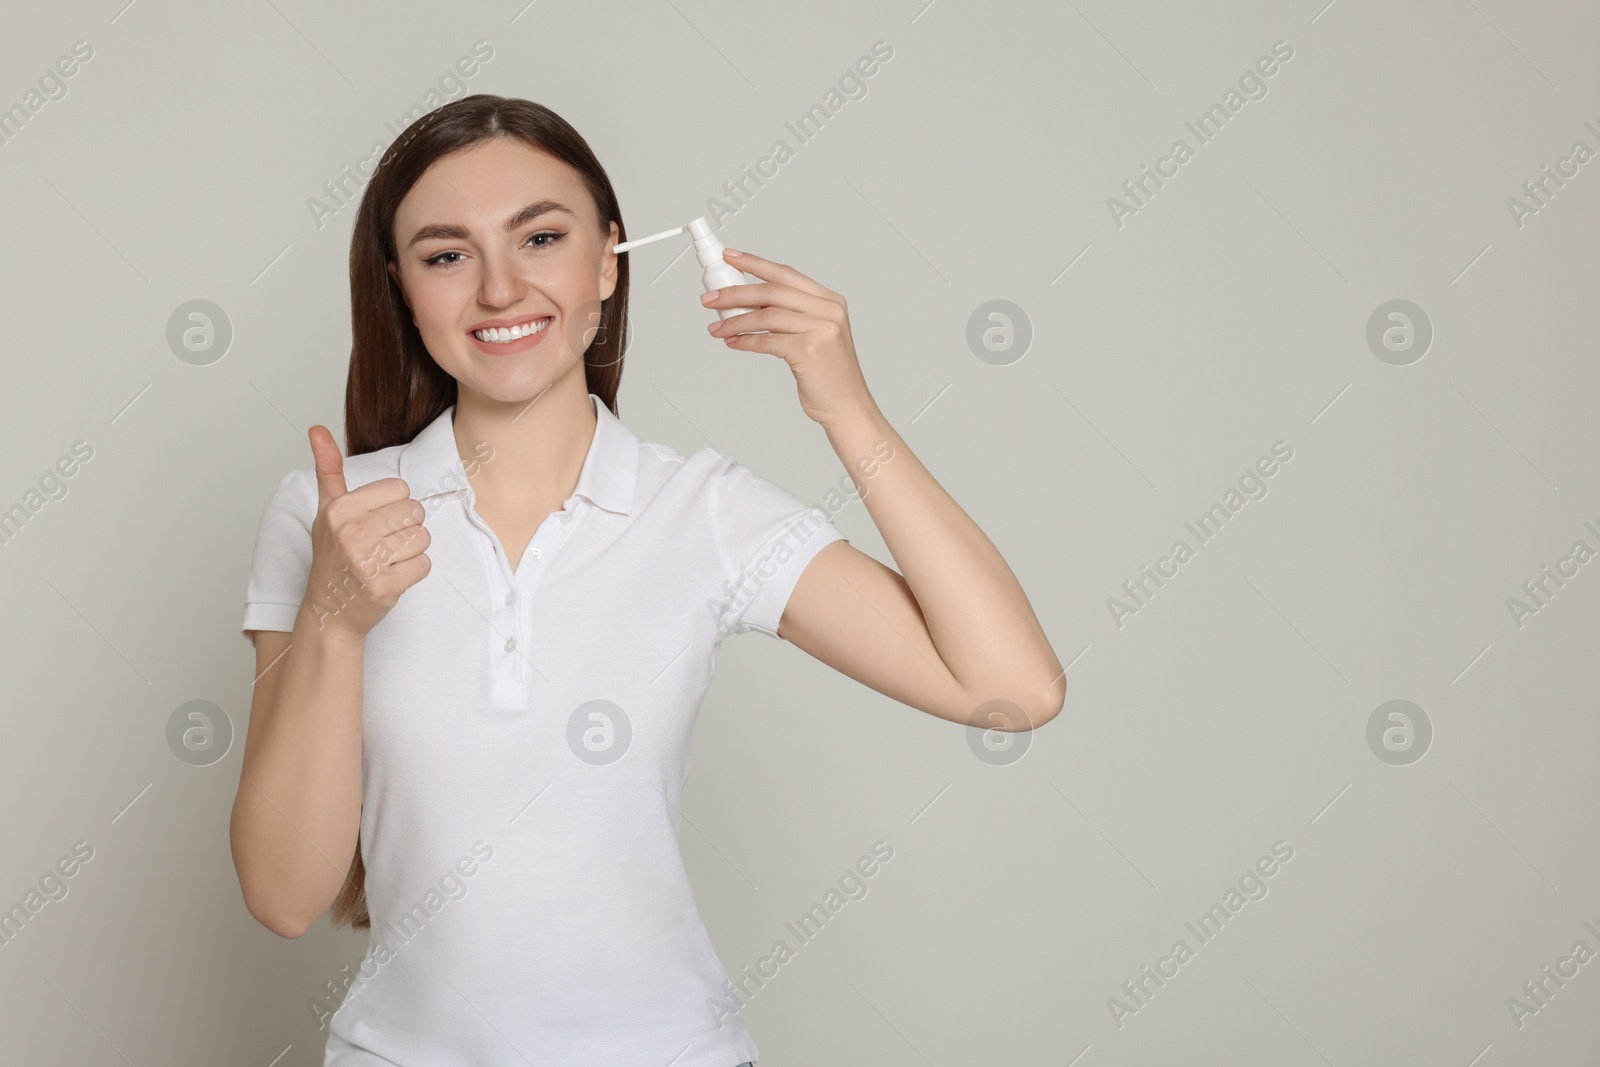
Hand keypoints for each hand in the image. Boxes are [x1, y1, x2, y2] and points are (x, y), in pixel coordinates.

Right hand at [302, 425, 431, 638]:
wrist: (330, 610)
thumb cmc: (333, 556)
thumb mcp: (327, 510)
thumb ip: (328, 470)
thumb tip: (317, 429)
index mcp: (339, 509)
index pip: (400, 489)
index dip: (395, 506)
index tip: (376, 523)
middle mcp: (350, 533)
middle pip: (415, 513)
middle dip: (407, 529)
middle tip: (384, 545)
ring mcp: (366, 561)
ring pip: (423, 538)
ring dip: (412, 551)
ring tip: (387, 560)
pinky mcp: (383, 586)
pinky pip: (424, 565)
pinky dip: (414, 572)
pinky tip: (392, 576)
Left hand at [701, 249, 874, 427]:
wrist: (847, 405)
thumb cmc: (828, 373)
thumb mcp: (815, 334)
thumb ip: (790, 315)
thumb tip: (748, 304)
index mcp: (829, 301)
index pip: (785, 274)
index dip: (755, 263)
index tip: (730, 258)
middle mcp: (828, 311)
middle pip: (772, 292)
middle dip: (735, 293)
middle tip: (711, 299)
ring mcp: (821, 330)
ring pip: (766, 317)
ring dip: (735, 321)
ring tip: (717, 328)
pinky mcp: (809, 351)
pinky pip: (767, 341)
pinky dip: (746, 341)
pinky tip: (734, 342)